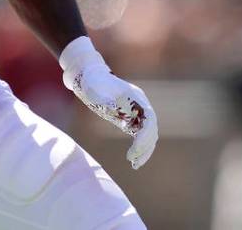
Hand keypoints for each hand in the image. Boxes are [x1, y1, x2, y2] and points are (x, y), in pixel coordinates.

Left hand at [59, 37, 157, 168]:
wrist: (89, 77)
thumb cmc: (92, 83)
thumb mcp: (96, 91)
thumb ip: (105, 99)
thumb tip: (114, 110)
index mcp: (135, 96)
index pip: (149, 119)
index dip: (144, 136)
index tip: (134, 150)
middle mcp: (140, 104)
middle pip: (151, 128)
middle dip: (145, 146)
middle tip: (134, 162)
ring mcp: (137, 111)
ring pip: (149, 134)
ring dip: (145, 149)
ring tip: (135, 164)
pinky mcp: (131, 118)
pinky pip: (140, 135)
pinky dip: (139, 147)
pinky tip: (133, 159)